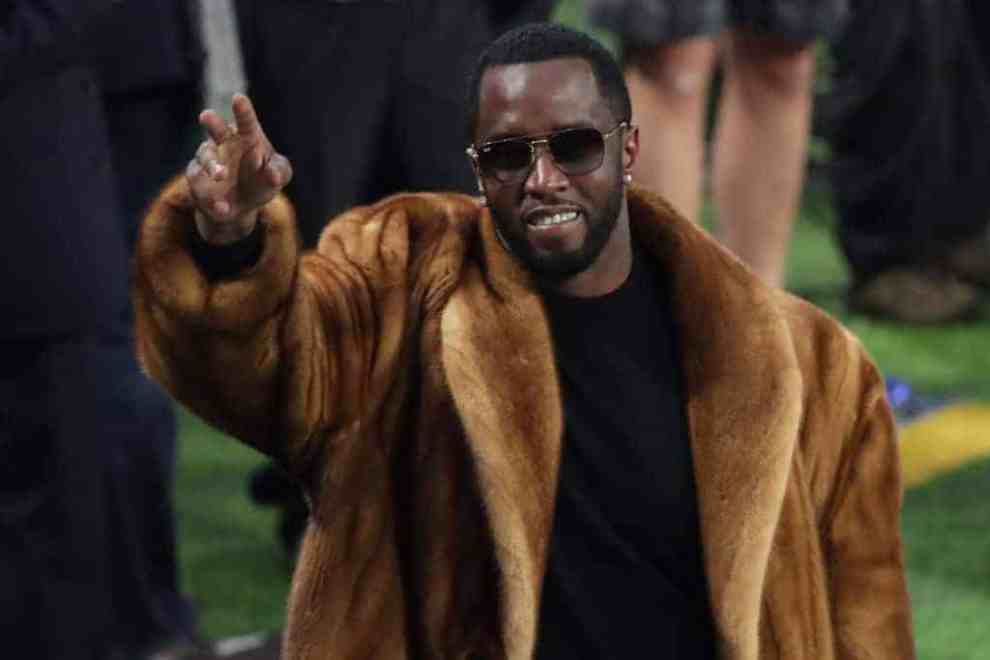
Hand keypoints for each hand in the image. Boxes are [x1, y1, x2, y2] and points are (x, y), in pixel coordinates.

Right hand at [186, 94, 292, 244]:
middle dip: (212, 122)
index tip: (238, 98)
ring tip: (221, 175)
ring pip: (204, 156)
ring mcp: (208, 161)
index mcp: (247, 137)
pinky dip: (211, 198)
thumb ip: (280, 171)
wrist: (242, 208)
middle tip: (206, 116)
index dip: (243, 110)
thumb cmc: (262, 182)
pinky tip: (223, 209)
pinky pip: (199, 186)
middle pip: (217, 129)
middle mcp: (224, 144)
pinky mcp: (196, 180)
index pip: (246, 122)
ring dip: (212, 165)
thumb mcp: (277, 176)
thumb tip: (272, 173)